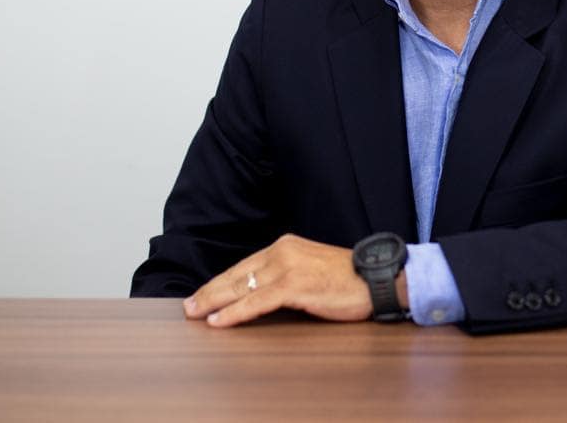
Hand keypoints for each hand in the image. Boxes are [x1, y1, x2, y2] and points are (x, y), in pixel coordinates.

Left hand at [182, 233, 406, 326]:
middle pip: (237, 274)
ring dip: (214, 302)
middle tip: (188, 307)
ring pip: (242, 287)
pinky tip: (220, 321)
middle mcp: (283, 251)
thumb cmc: (347, 279)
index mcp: (286, 246)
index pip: (244, 266)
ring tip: (195, 314)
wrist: (377, 278)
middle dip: (209, 292)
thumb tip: (260, 294)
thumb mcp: (311, 270)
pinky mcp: (295, 286)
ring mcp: (288, 267)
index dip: (220, 282)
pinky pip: (257, 301)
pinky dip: (235, 313)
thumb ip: (286, 276)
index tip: (202, 295)